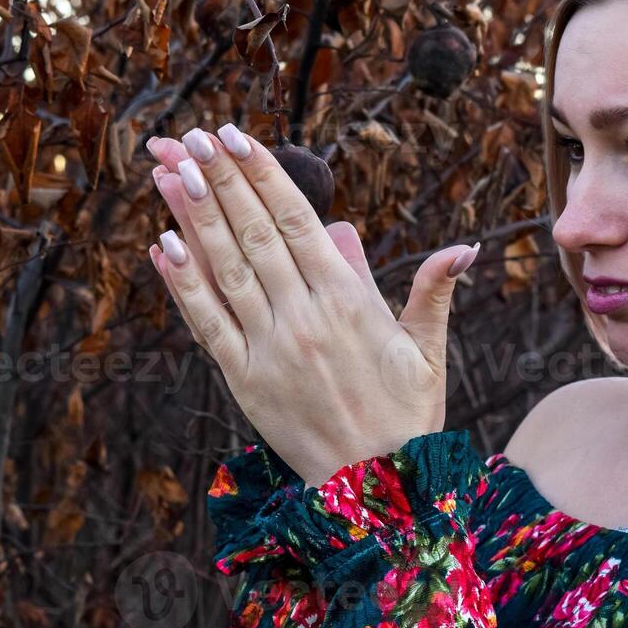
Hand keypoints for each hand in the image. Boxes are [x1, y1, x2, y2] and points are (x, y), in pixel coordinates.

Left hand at [145, 125, 479, 487]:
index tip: (238, 136)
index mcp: (347, 301)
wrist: (377, 490)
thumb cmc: (407, 414)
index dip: (263, 175)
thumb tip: (463, 247)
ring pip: (225, 268)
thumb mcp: (427, 350)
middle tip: (191, 136)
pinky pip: (206, 322)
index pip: (297, 221)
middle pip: (254, 233)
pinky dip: (183, 283)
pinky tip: (163, 245)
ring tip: (169, 171)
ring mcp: (268, 348)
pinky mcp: (243, 380)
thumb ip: (432, 290)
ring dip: (193, 217)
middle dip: (220, 180)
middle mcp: (303, 317)